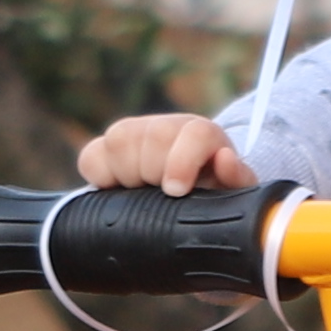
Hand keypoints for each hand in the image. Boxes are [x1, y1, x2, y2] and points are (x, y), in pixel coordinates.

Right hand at [73, 112, 248, 193]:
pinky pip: (92, 155)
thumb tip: (225, 161)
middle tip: (161, 194)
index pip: (196, 133)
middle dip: (154, 170)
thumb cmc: (215, 198)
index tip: (176, 190)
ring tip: (140, 192)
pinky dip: (99, 174)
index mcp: (204, 137)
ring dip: (127, 171)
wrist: (191, 201)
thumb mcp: (233, 196)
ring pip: (120, 137)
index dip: (182, 160)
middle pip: (154, 133)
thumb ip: (238, 182)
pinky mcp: (108, 151)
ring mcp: (137, 136)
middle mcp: (170, 128)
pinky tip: (115, 190)